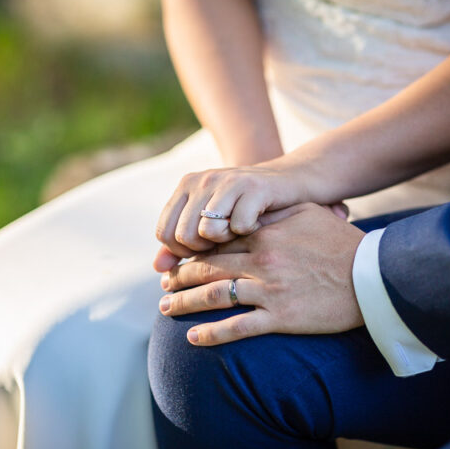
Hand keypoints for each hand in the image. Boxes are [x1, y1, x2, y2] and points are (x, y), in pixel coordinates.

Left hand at [154, 164, 309, 261]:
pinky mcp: (254, 187)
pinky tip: (256, 227)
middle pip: (184, 235)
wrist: (290, 183)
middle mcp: (203, 179)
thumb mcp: (212, 219)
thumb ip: (182, 243)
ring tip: (238, 235)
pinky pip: (237, 225)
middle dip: (204, 251)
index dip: (182, 252)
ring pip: (206, 231)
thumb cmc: (246, 208)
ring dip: (225, 242)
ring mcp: (228, 181)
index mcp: (187, 185)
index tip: (204, 252)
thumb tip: (158, 269)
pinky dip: (247, 233)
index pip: (165, 232)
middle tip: (224, 244)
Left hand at [157, 203, 365, 344]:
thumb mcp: (306, 214)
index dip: (192, 250)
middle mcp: (261, 262)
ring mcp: (269, 291)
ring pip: (215, 296)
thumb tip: (247, 213)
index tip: (177, 258)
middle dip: (180, 276)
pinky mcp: (280, 317)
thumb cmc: (340, 243)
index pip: (217, 242)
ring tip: (166, 307)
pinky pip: (238, 327)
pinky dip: (212, 333)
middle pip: (208, 268)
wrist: (371, 276)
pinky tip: (192, 338)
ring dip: (185, 302)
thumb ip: (273, 213)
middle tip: (164, 283)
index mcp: (264, 235)